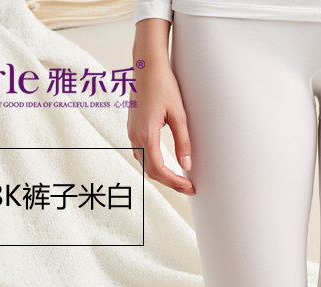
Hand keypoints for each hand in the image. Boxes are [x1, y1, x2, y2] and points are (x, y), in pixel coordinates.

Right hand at [127, 22, 194, 194]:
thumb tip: (187, 166)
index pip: (159, 169)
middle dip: (170, 183)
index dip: (174, 182)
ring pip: (145, 164)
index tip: (189, 186)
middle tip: (188, 188)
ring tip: (180, 180)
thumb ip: (183, 142)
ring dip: (162, 175)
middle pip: (151, 171)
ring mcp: (132, 133)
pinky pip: (142, 155)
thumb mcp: (179, 115)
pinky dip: (154, 165)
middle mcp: (135, 137)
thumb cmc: (163, 85)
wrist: (146, 65)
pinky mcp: (133, 129)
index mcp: (146, 135)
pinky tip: (167, 166)